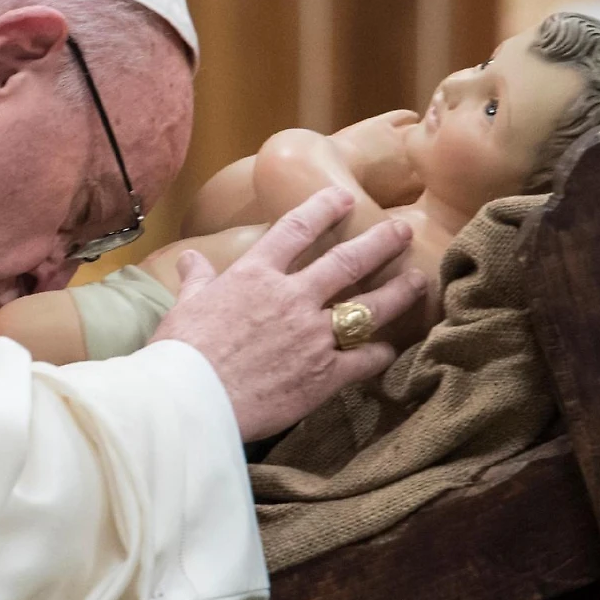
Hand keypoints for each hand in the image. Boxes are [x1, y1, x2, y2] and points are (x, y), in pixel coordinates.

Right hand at [150, 187, 429, 440]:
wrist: (191, 400)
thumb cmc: (180, 352)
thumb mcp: (184, 306)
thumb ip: (197, 279)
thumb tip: (190, 258)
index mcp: (256, 275)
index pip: (297, 229)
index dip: (324, 209)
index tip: (344, 199)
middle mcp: (292, 297)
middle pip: (347, 262)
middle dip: (379, 243)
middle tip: (401, 230)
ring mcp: (313, 336)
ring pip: (368, 307)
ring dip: (398, 291)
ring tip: (419, 280)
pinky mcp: (323, 375)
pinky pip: (363, 359)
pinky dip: (380, 353)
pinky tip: (390, 348)